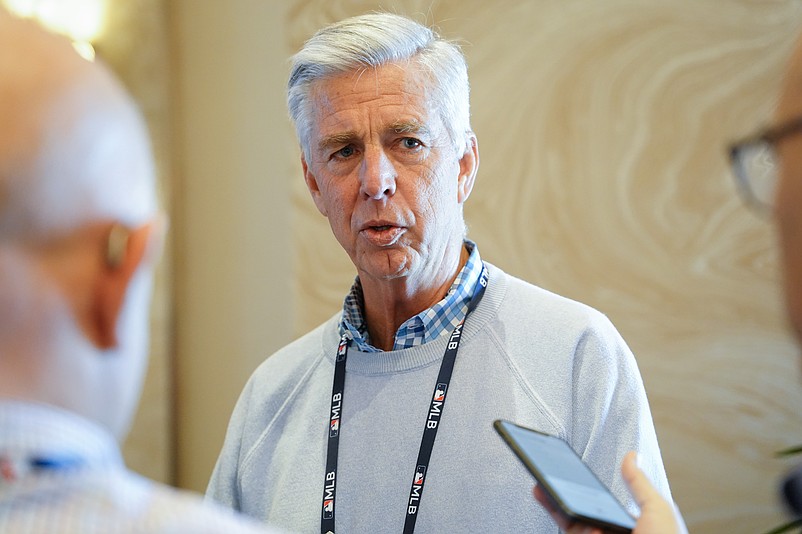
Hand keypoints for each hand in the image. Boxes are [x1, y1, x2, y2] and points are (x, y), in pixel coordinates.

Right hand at [532, 451, 686, 533]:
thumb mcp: (656, 510)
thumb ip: (638, 483)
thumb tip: (632, 455)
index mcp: (620, 523)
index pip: (591, 502)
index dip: (573, 487)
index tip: (559, 474)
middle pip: (573, 515)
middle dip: (555, 498)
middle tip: (542, 485)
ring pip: (570, 527)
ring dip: (567, 516)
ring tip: (584, 519)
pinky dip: (575, 529)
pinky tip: (593, 531)